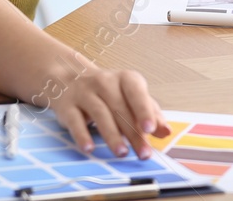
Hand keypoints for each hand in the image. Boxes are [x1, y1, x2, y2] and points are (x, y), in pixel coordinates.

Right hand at [49, 65, 168, 158]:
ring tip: (122, 153)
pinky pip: (74, 121)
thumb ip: (150, 113)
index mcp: (125, 79)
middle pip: (120, 108)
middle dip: (132, 133)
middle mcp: (104, 82)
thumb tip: (166, 132)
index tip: (150, 129)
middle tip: (142, 153)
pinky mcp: (67, 106)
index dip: (143, 110)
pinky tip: (89, 149)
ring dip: (112, 135)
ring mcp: (84, 93)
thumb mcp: (132, 97)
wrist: (70, 79)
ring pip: (99, 114)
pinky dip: (82, 135)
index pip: (136, 93)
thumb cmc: (109, 92)